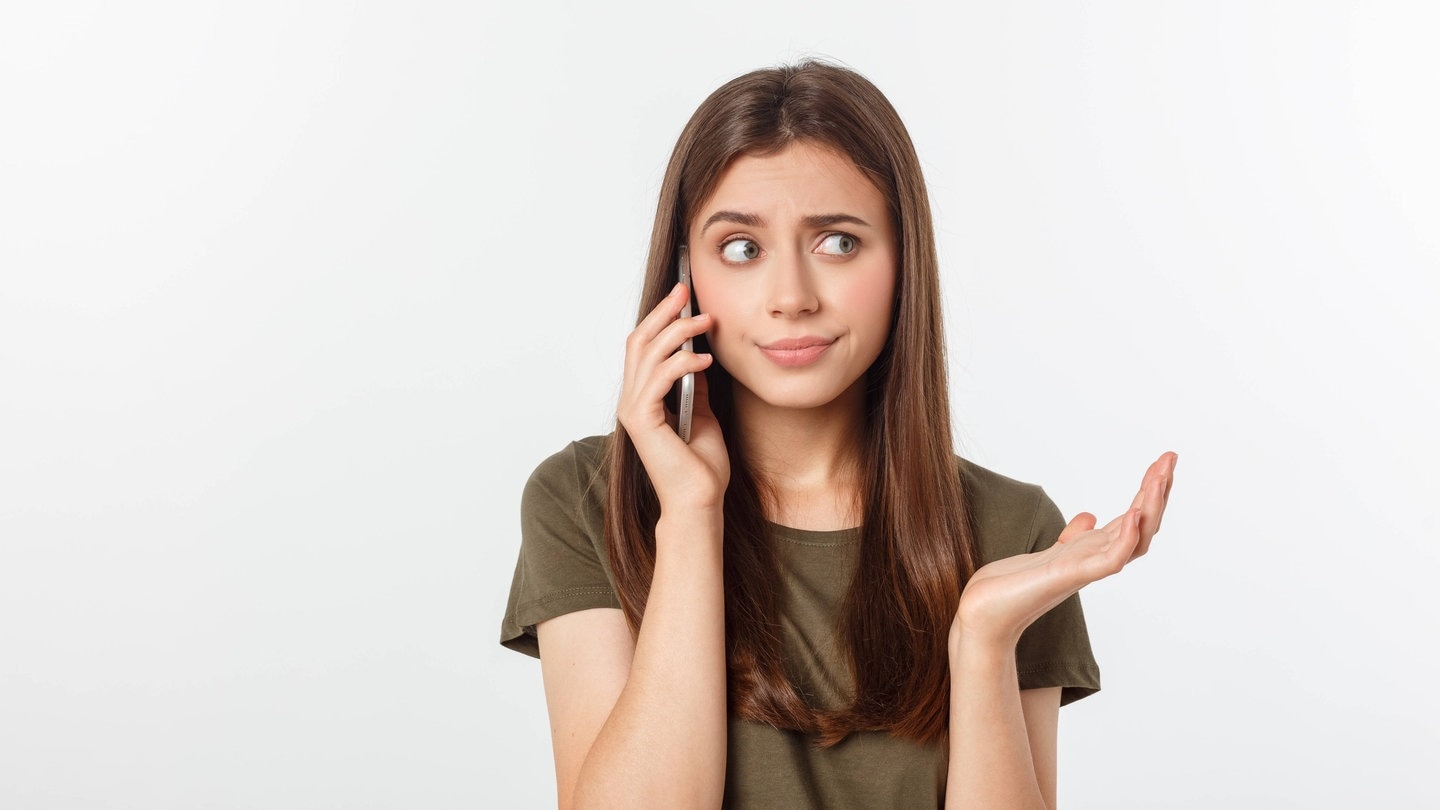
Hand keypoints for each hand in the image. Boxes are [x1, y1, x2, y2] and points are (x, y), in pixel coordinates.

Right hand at [616, 282, 729, 512]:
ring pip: (648, 354)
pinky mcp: (642, 421)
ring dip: (679, 331)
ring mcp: (634, 410)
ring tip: (706, 321)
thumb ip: (693, 386)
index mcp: (643, 398)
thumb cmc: (701, 465)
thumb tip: (697, 357)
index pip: (644, 346)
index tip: (684, 297)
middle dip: (664, 312)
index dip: (661, 318)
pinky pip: (658, 378)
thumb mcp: (702, 412)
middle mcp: (632, 400)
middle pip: (639, 341)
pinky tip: (705, 359)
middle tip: (686, 291)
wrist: (699, 501)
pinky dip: (682, 362)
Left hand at [950, 452, 1176, 648]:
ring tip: (1160, 478)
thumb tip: (1089, 516)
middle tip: (1170, 458)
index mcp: (1092, 551)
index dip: (1149, 492)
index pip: (1133, 519)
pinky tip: (1134, 515)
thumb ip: (1072, 537)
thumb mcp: (1047, 551)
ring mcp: (1086, 570)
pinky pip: (1110, 561)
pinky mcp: (1070, 578)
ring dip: (1150, 508)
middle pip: (1142, 526)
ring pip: (1135, 540)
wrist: (984, 613)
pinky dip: (1125, 539)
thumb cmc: (1012, 586)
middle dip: (1158, 492)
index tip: (1164, 462)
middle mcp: (1095, 560)